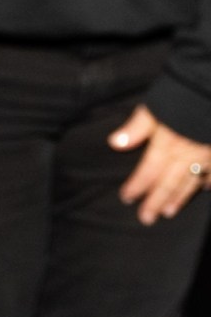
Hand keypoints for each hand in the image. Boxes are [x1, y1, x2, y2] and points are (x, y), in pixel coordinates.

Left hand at [109, 104, 210, 222]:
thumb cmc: (184, 98)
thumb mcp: (156, 107)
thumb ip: (136, 127)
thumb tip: (114, 143)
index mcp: (167, 145)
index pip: (148, 172)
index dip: (136, 186)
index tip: (126, 198)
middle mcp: (187, 156)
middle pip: (168, 184)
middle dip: (156, 202)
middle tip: (146, 218)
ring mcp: (206, 156)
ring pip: (191, 183)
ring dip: (179, 198)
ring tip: (169, 211)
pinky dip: (209, 181)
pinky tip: (205, 188)